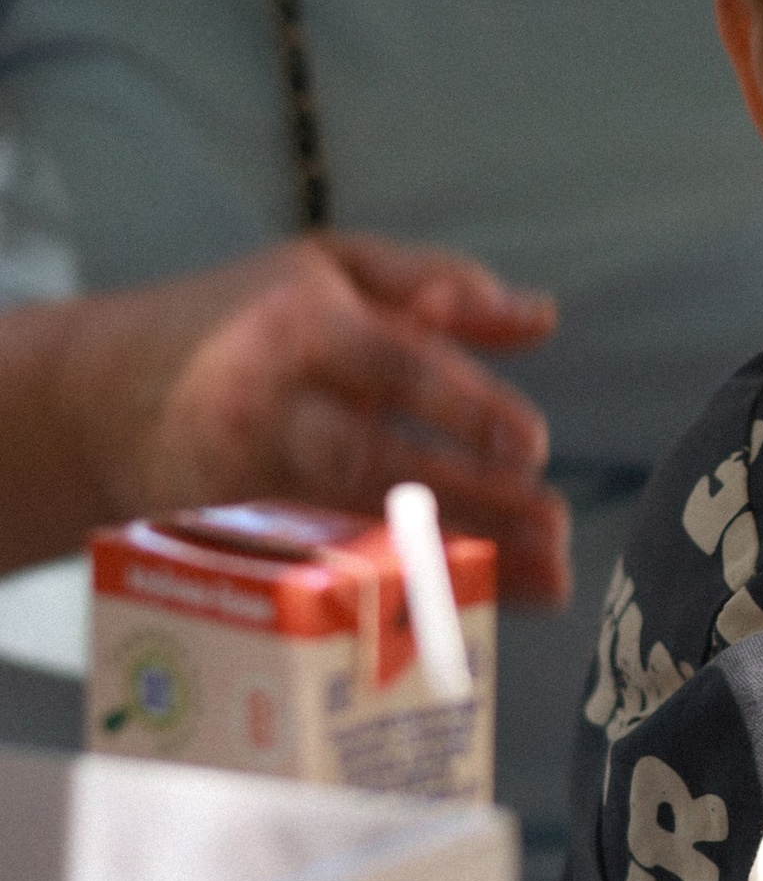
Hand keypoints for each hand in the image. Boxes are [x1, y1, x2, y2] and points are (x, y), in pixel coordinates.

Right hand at [42, 235, 570, 605]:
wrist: (89, 397)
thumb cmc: (236, 319)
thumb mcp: (328, 267)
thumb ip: (438, 283)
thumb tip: (543, 318)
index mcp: (303, 323)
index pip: (397, 365)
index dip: (466, 406)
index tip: (533, 447)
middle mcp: (267, 403)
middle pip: (375, 460)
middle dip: (471, 502)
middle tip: (555, 532)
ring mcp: (239, 480)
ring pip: (349, 529)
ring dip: (447, 561)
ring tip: (536, 583)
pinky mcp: (220, 541)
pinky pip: (318, 573)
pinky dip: (391, 595)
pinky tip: (461, 612)